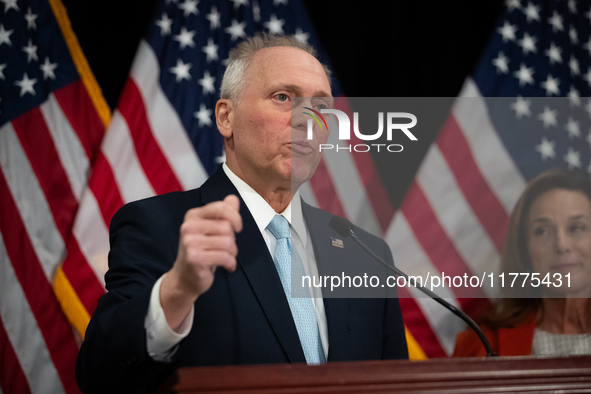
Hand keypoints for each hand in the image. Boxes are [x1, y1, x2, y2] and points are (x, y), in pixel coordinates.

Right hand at [160, 195, 241, 329]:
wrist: (185, 278)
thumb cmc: (202, 252)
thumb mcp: (212, 230)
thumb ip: (223, 213)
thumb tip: (233, 198)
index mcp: (193, 216)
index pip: (221, 207)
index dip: (235, 217)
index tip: (238, 228)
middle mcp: (188, 226)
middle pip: (226, 227)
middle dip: (232, 240)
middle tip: (226, 249)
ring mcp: (189, 242)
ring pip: (227, 242)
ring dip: (232, 253)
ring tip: (226, 257)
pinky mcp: (194, 257)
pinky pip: (224, 256)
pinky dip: (231, 263)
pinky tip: (228, 266)